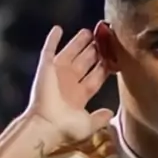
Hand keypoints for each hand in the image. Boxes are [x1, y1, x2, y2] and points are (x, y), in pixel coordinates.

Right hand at [27, 26, 112, 143]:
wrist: (46, 124)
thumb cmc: (66, 127)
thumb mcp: (88, 125)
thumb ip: (100, 118)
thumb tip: (111, 113)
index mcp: (80, 96)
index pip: (95, 77)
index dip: (103, 67)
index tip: (112, 57)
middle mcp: (69, 83)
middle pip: (84, 63)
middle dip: (93, 52)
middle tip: (101, 40)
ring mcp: (57, 74)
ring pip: (70, 54)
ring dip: (78, 43)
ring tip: (88, 32)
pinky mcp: (45, 67)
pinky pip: (49, 50)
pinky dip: (52, 39)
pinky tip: (58, 29)